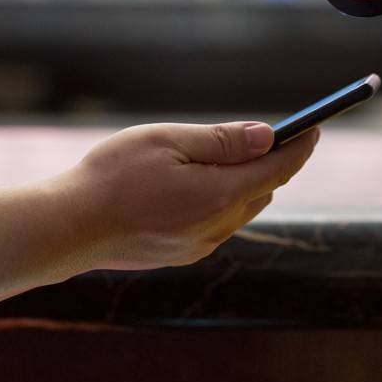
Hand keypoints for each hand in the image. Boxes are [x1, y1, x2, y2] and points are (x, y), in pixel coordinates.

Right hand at [60, 121, 316, 270]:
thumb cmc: (113, 176)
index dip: (299, 147)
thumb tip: (268, 137)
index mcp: (220, 197)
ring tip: (238, 155)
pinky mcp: (180, 254)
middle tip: (273, 134)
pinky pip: (218, 223)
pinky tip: (204, 183)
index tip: (314, 127)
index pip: (278, 170)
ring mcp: (199, 246)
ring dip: (246, 182)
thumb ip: (223, 141)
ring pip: (241, 209)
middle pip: (263, 190)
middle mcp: (217, 228)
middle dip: (273, 163)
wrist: (67, 227)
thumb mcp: (169, 141)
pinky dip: (223, 200)